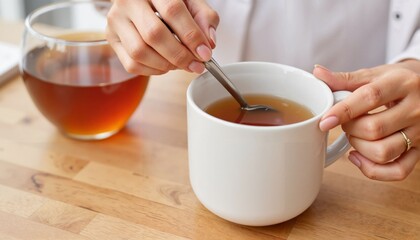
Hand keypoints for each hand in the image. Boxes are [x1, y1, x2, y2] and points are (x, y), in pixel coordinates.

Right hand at [106, 0, 218, 74]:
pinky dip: (153, 71)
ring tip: (181, 64)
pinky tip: (166, 65)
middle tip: (196, 65)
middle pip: (154, 34)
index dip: (191, 35)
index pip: (172, 11)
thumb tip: (208, 43)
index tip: (205, 53)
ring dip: (166, 65)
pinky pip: (131, 64)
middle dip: (179, 55)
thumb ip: (204, 18)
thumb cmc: (170, 2)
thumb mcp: (191, 2)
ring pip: (140, 52)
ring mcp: (116, 20)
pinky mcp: (112, 38)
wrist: (143, 1)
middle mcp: (129, 1)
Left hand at [314, 61, 419, 180]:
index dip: (344, 111)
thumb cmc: (395, 82)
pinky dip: (373, 170)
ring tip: (355, 136)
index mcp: (402, 83)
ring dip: (359, 148)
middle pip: (374, 128)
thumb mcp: (373, 75)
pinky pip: (398, 171)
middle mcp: (416, 109)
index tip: (325, 121)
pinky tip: (358, 157)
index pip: (370, 97)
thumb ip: (344, 78)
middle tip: (346, 122)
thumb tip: (317, 72)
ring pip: (384, 152)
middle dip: (350, 129)